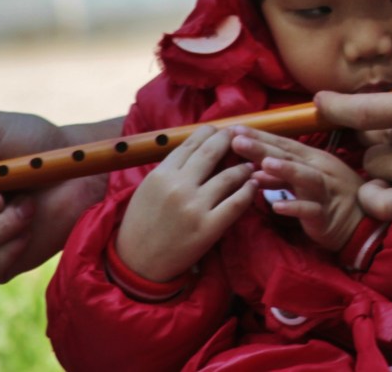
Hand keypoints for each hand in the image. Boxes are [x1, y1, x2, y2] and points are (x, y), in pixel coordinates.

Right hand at [116, 127, 254, 282]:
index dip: (209, 133)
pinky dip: (248, 191)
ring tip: (250, 165)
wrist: (138, 263)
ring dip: (243, 167)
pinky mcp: (209, 228)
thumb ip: (170, 169)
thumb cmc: (142, 224)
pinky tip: (253, 185)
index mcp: (161, 174)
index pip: (191, 144)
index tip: (220, 130)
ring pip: (229, 176)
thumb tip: (196, 149)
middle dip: (228, 140)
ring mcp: (195, 207)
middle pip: (211, 152)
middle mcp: (179, 186)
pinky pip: (237, 203)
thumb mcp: (148, 189)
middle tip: (240, 136)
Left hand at [230, 127, 363, 251]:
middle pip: (290, 156)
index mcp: (313, 159)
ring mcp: (324, 192)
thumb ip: (281, 176)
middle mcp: (319, 170)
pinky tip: (276, 206)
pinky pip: (310, 210)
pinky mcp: (325, 215)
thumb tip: (254, 169)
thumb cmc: (332, 198)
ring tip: (263, 165)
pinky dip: (294, 207)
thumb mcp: (305, 183)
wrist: (363, 224)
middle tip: (237, 140)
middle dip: (263, 147)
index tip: (234, 129)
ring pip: (304, 178)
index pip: (284, 144)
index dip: (260, 136)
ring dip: (285, 170)